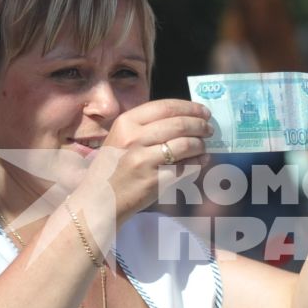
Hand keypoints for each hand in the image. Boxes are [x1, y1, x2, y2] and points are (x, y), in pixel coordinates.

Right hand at [84, 99, 212, 221]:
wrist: (99, 200)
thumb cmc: (112, 167)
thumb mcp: (121, 138)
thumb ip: (147, 126)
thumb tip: (185, 117)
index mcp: (126, 123)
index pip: (165, 107)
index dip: (189, 107)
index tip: (203, 111)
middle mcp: (134, 138)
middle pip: (179, 124)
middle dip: (199, 125)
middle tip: (208, 129)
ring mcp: (144, 160)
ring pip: (185, 144)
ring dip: (200, 144)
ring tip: (204, 146)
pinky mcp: (154, 181)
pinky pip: (184, 168)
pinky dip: (197, 163)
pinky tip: (200, 161)